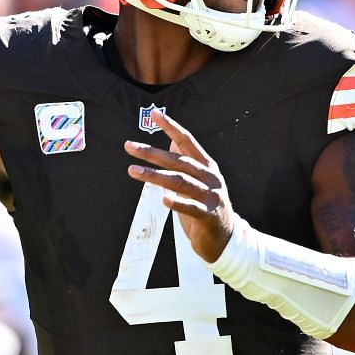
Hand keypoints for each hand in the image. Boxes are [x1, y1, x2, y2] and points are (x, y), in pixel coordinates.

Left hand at [125, 110, 235, 261]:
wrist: (225, 239)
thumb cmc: (206, 209)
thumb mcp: (198, 182)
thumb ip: (187, 164)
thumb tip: (172, 143)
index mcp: (207, 167)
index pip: (187, 142)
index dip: (171, 127)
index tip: (155, 114)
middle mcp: (210, 178)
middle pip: (178, 161)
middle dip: (152, 152)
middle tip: (130, 146)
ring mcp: (211, 197)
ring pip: (180, 182)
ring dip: (155, 175)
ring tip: (133, 171)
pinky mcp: (209, 216)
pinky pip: (191, 208)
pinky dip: (178, 203)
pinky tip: (164, 200)